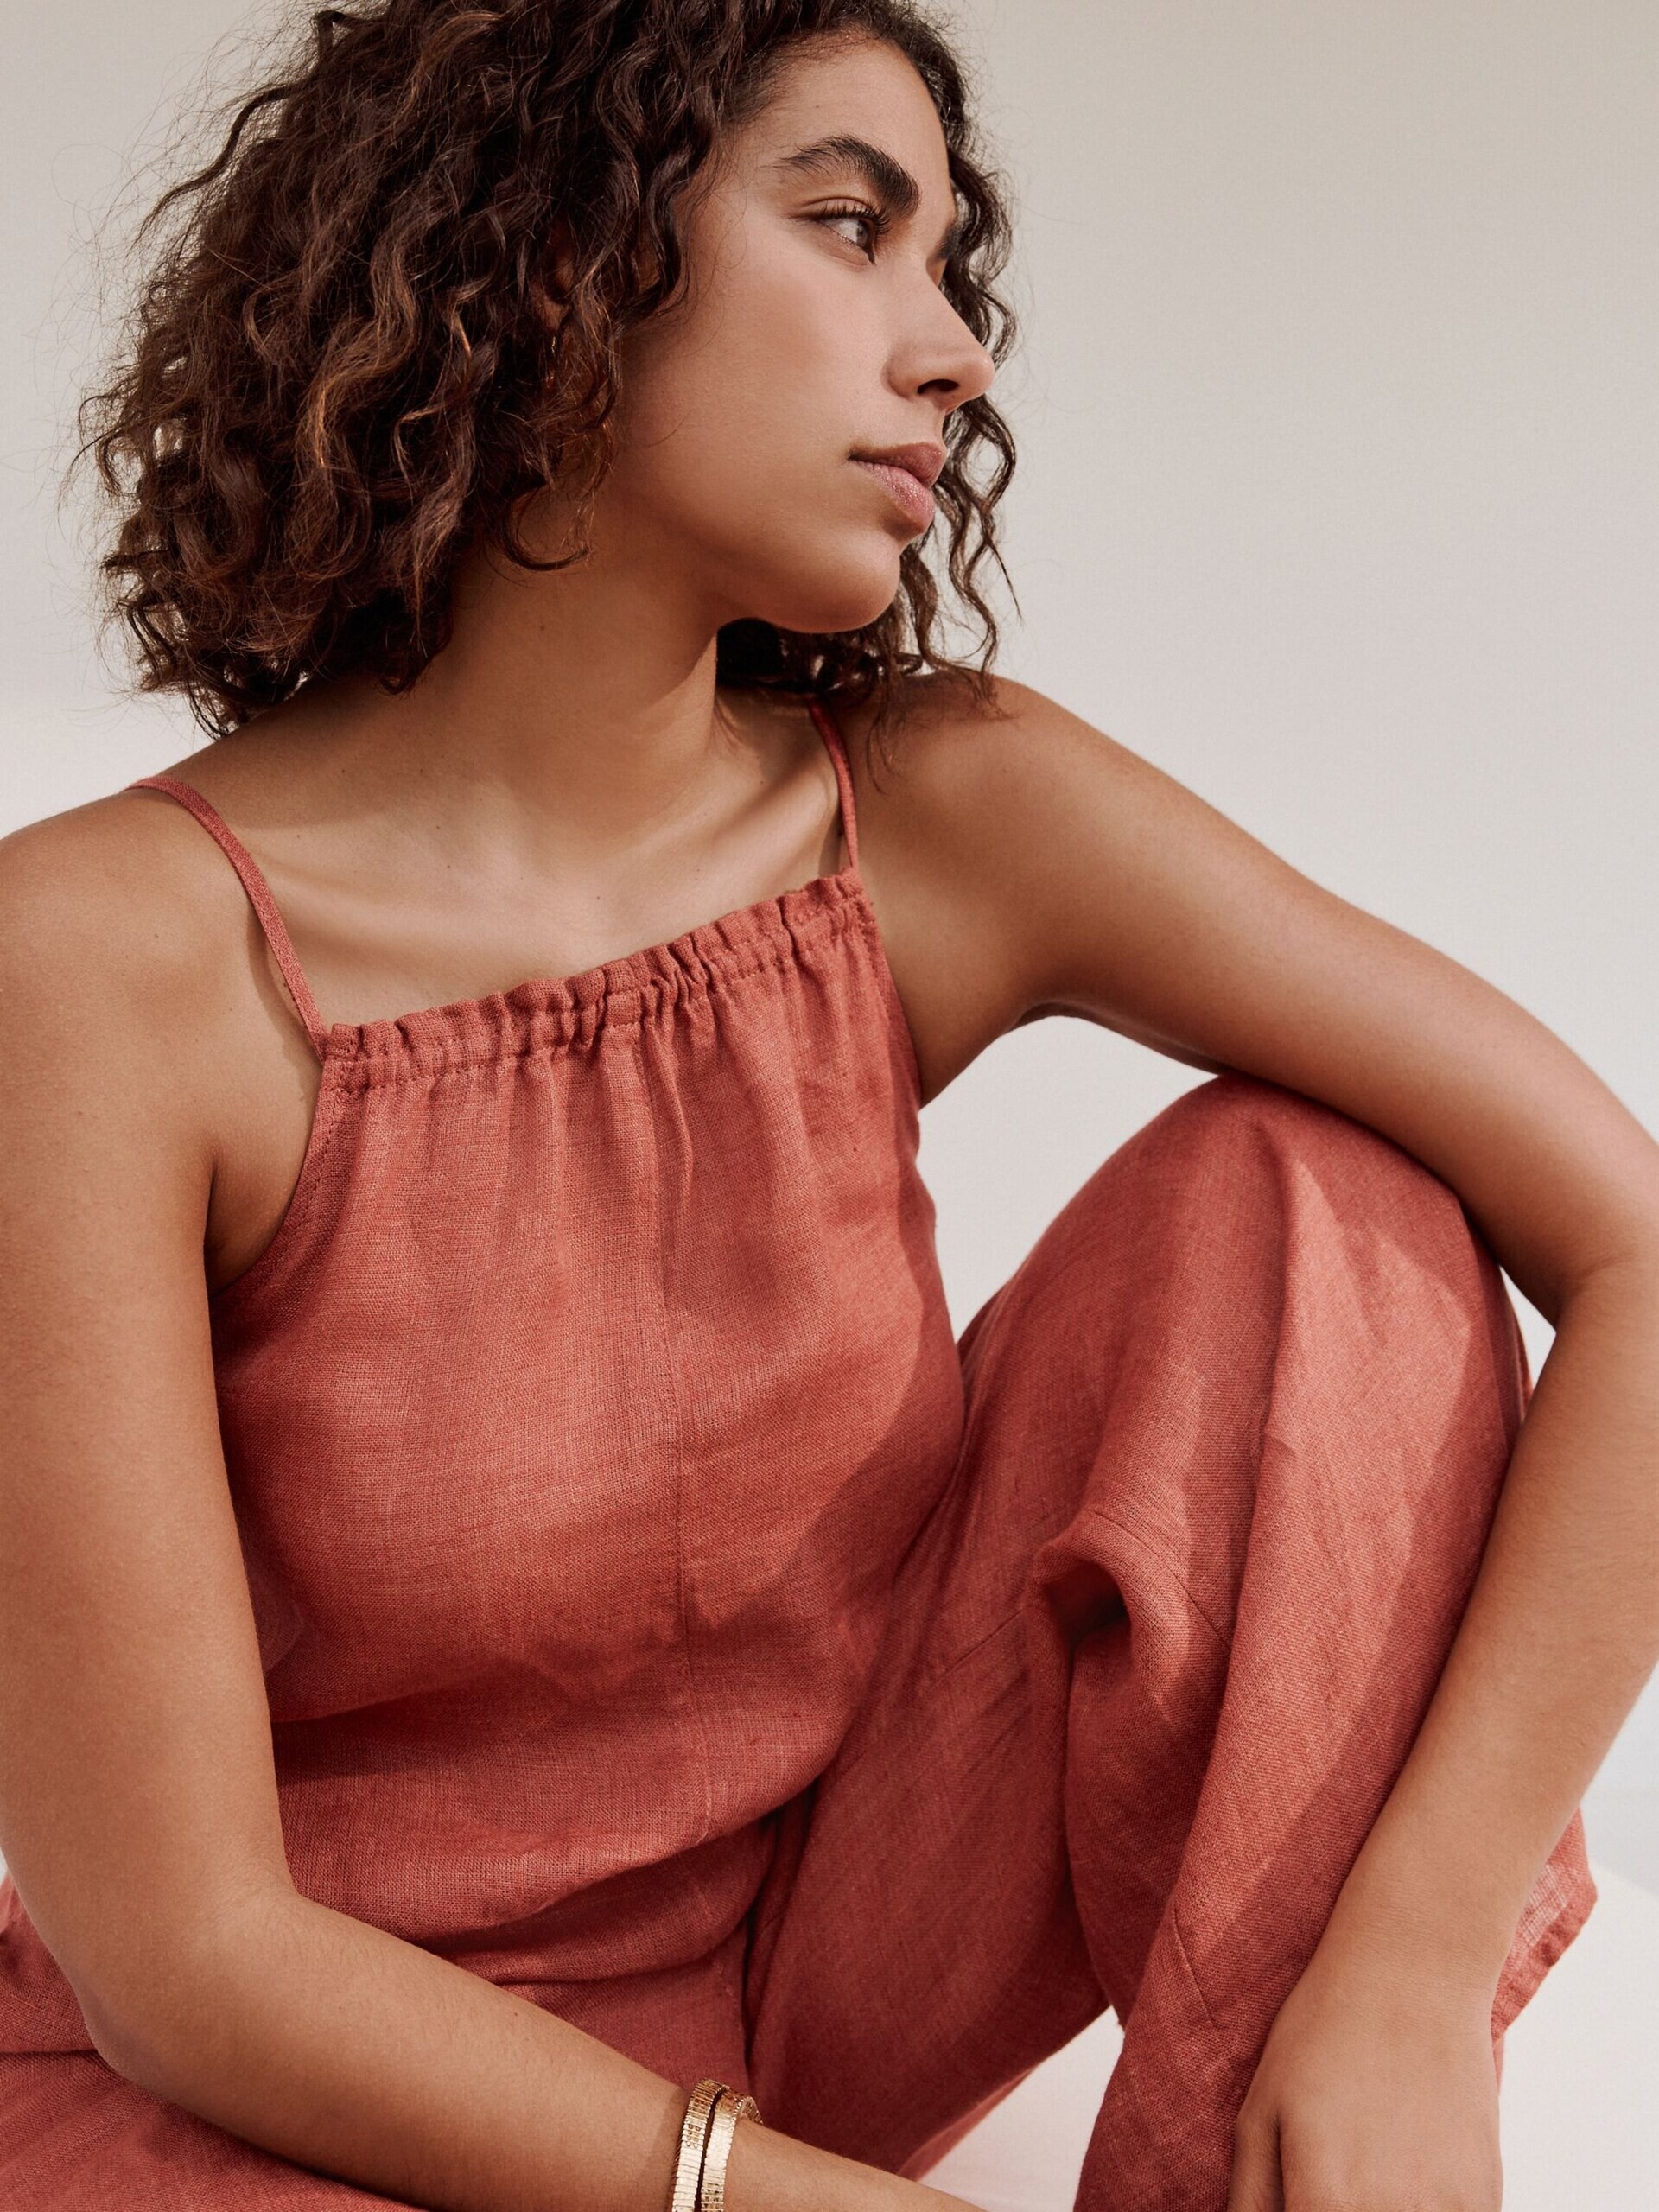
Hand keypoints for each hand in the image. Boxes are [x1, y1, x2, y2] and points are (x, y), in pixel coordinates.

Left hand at [1225, 1931, 1502, 2210]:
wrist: (1413, 1972)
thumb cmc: (1321, 2035)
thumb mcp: (1261, 2111)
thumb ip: (1251, 2199)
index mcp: (1322, 2206)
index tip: (1300, 2197)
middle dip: (1329, 2209)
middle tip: (1329, 2176)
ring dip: (1381, 2207)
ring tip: (1370, 2163)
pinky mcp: (1484, 2200)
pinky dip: (1423, 2208)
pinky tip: (1408, 2174)